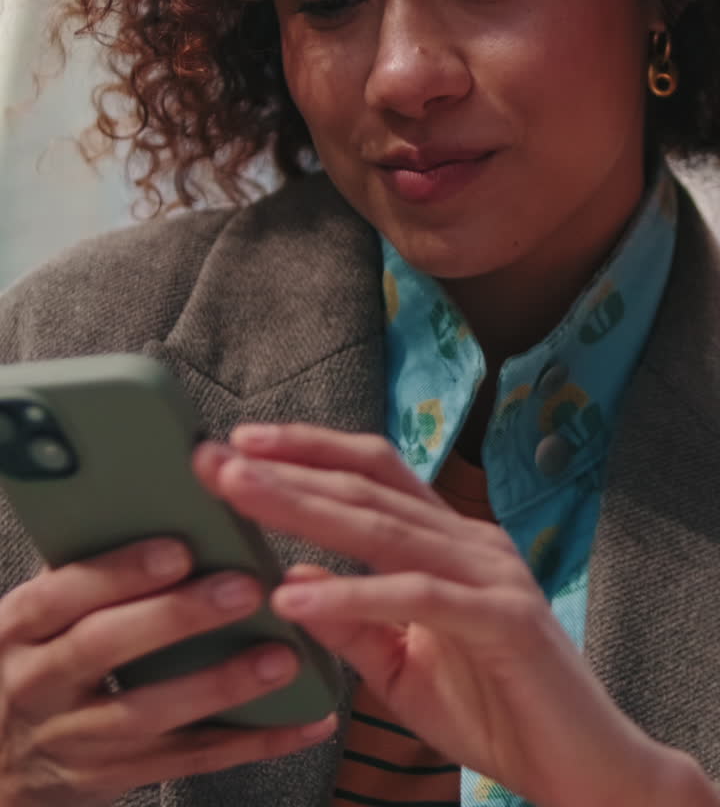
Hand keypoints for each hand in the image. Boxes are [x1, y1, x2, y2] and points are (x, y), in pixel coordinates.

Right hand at [0, 539, 335, 806]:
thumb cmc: (28, 665)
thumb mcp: (32, 621)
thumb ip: (82, 576)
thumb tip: (156, 502)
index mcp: (18, 629)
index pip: (61, 594)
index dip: (118, 571)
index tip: (179, 548)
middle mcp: (38, 684)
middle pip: (105, 648)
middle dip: (177, 617)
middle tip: (245, 589)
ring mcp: (73, 740)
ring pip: (150, 714)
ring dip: (222, 685)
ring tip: (282, 657)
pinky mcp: (112, 780)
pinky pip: (188, 761)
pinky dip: (250, 742)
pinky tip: (301, 722)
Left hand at [195, 423, 674, 806]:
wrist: (583, 769)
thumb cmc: (494, 709)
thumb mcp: (401, 664)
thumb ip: (354, 622)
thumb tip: (291, 579)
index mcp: (448, 541)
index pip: (372, 472)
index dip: (309, 450)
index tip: (240, 441)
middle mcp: (470, 541)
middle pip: (366, 487)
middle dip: (286, 469)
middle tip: (215, 458)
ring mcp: (490, 573)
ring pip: (385, 526)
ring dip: (305, 507)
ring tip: (240, 496)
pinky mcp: (503, 619)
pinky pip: (416, 598)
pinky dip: (352, 595)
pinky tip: (295, 600)